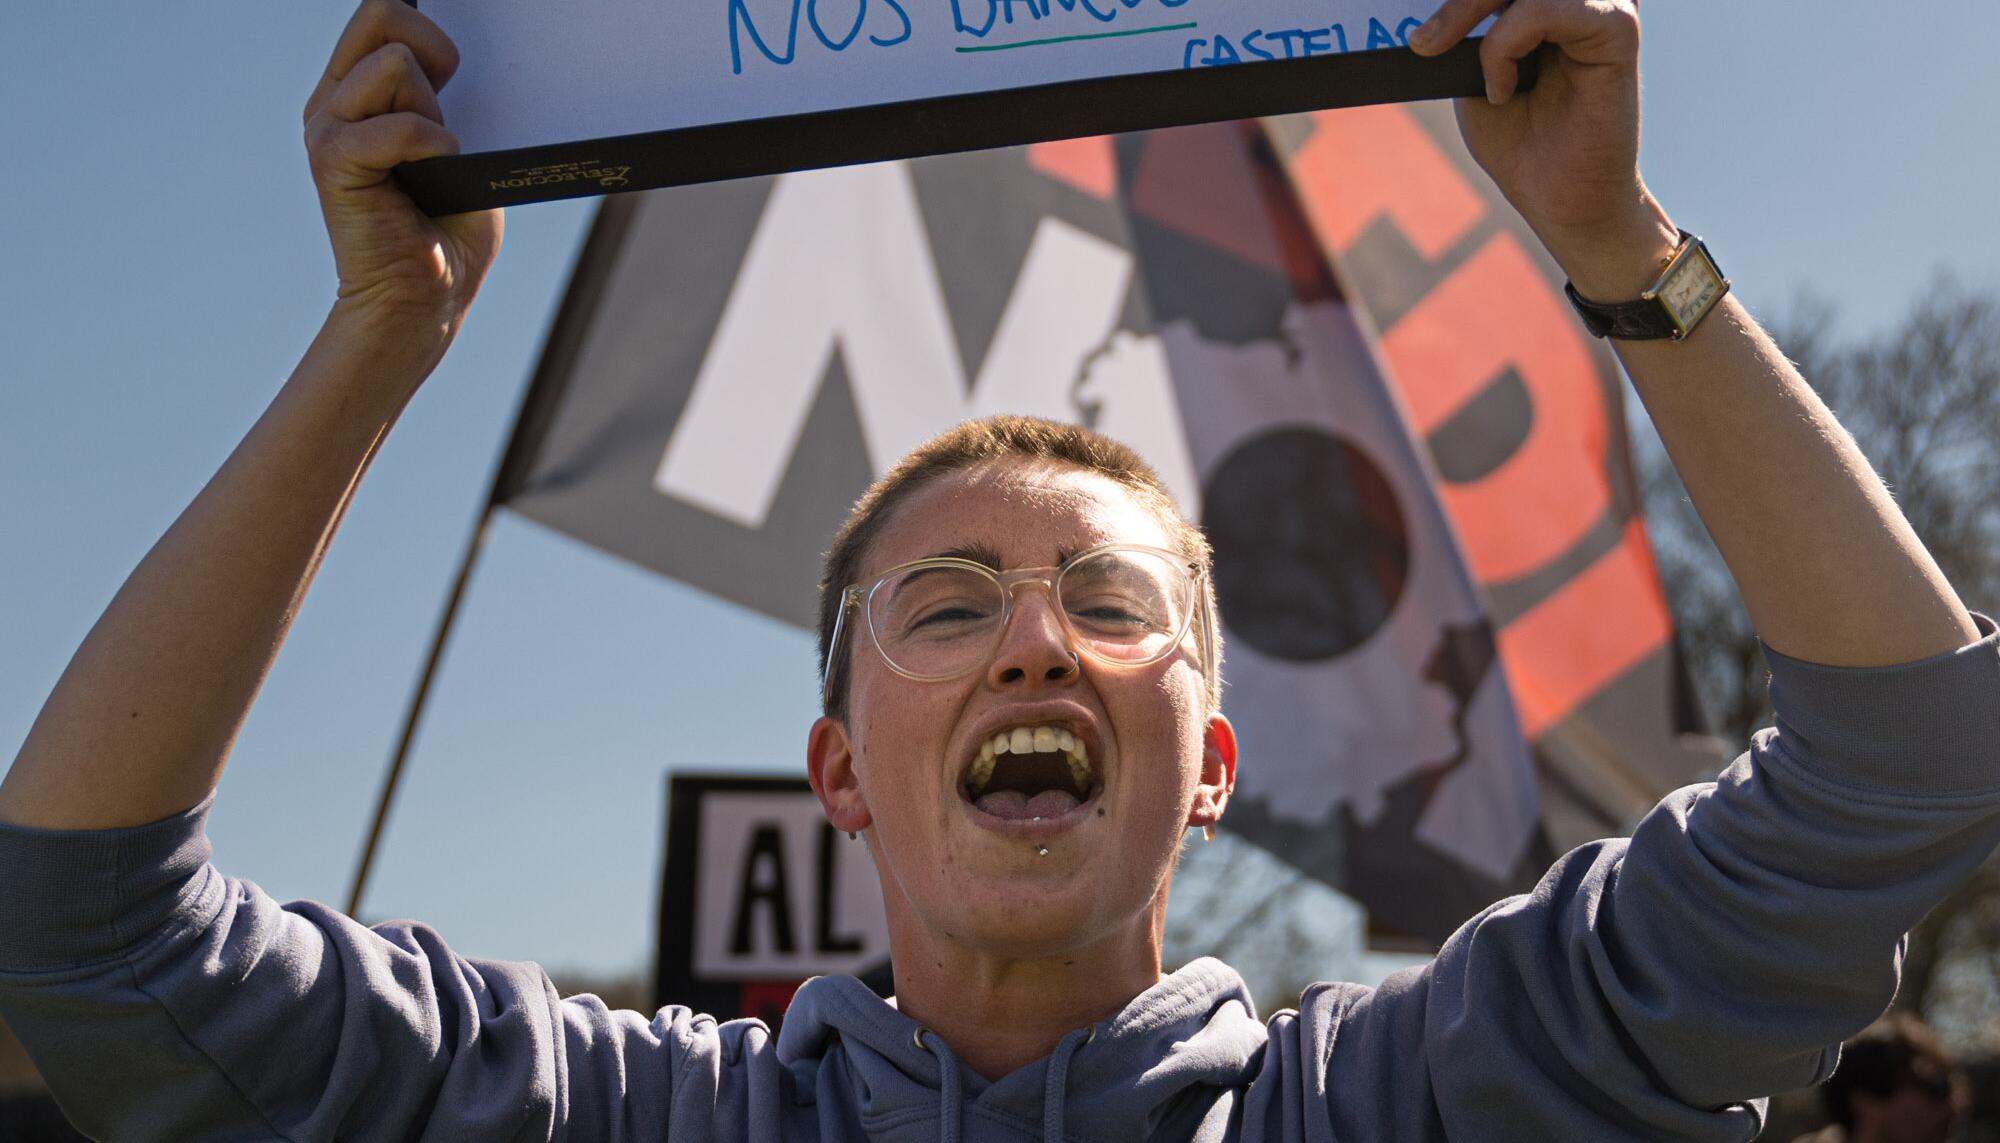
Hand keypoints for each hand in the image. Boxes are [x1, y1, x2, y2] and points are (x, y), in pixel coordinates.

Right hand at [304, 0, 501, 352]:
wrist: (428, 299)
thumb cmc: (451, 230)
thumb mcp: (461, 147)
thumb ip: (447, 99)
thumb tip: (456, 53)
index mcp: (360, 91)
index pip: (382, 13)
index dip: (431, 32)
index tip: (455, 78)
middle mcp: (335, 101)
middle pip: (381, 14)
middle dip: (434, 53)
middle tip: (449, 113)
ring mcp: (328, 128)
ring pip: (395, 65)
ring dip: (434, 114)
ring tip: (435, 163)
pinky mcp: (333, 162)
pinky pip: (397, 124)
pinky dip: (432, 146)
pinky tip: (436, 177)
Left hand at [1410, 0, 1676, 291]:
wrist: (1562, 202)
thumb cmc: (1521, 145)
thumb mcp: (1470, 78)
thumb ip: (1463, 32)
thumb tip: (1428, 8)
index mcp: (1550, 1)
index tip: (1418, 37)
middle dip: (1461, 0)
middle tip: (1423, 44)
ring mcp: (1603, 7)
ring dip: (1473, 12)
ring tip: (1465, 72)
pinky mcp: (1618, 29)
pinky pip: (1549, 8)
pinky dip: (1507, 44)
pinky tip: (1500, 88)